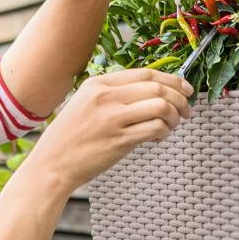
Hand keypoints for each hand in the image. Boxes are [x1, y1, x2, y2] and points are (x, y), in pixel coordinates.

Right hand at [23, 68, 193, 191]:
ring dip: (175, 116)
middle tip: (187, 110)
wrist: (51, 165)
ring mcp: (112, 118)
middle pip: (158, 87)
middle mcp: (106, 97)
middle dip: (180, 98)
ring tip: (172, 125)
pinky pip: (155, 128)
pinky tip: (158, 138)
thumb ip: (113, 95)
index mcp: (98, 84)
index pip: (146, 74)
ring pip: (161, 105)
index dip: (172, 79)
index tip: (184, 89)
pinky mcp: (119, 140)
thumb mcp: (85, 105)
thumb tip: (152, 93)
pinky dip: (164, 132)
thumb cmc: (69, 139)